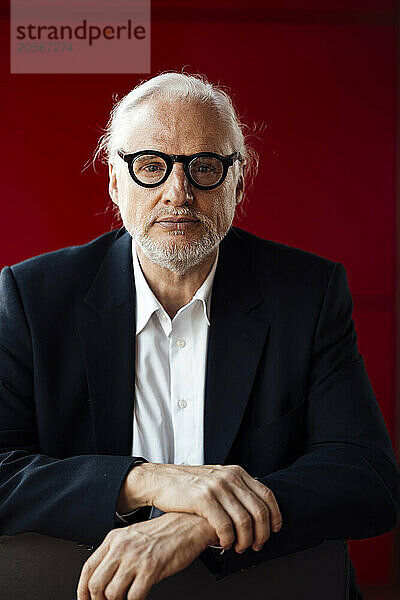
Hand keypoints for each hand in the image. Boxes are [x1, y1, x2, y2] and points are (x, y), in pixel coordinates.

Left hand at [76, 512, 215, 599]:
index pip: (87, 569)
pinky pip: (133, 598)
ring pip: (111, 594)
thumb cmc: (165, 532)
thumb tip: (104, 577)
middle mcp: (122, 547)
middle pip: (96, 584)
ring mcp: (135, 559)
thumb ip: (117, 553)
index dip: (82, 591)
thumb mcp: (134, 536)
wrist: (189, 524)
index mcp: (114, 539)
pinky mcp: (151, 569)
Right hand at [125, 462, 281, 552]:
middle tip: (255, 545)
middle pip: (259, 511)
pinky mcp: (203, 499)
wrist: (160, 480)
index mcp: (236, 472)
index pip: (267, 495)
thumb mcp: (216, 478)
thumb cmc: (187, 483)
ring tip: (238, 548)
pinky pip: (225, 526)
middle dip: (261, 534)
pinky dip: (228, 540)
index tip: (274, 529)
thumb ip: (234, 489)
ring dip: (245, 541)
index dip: (275, 516)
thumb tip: (253, 508)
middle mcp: (229, 477)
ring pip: (245, 521)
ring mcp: (217, 487)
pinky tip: (223, 544)